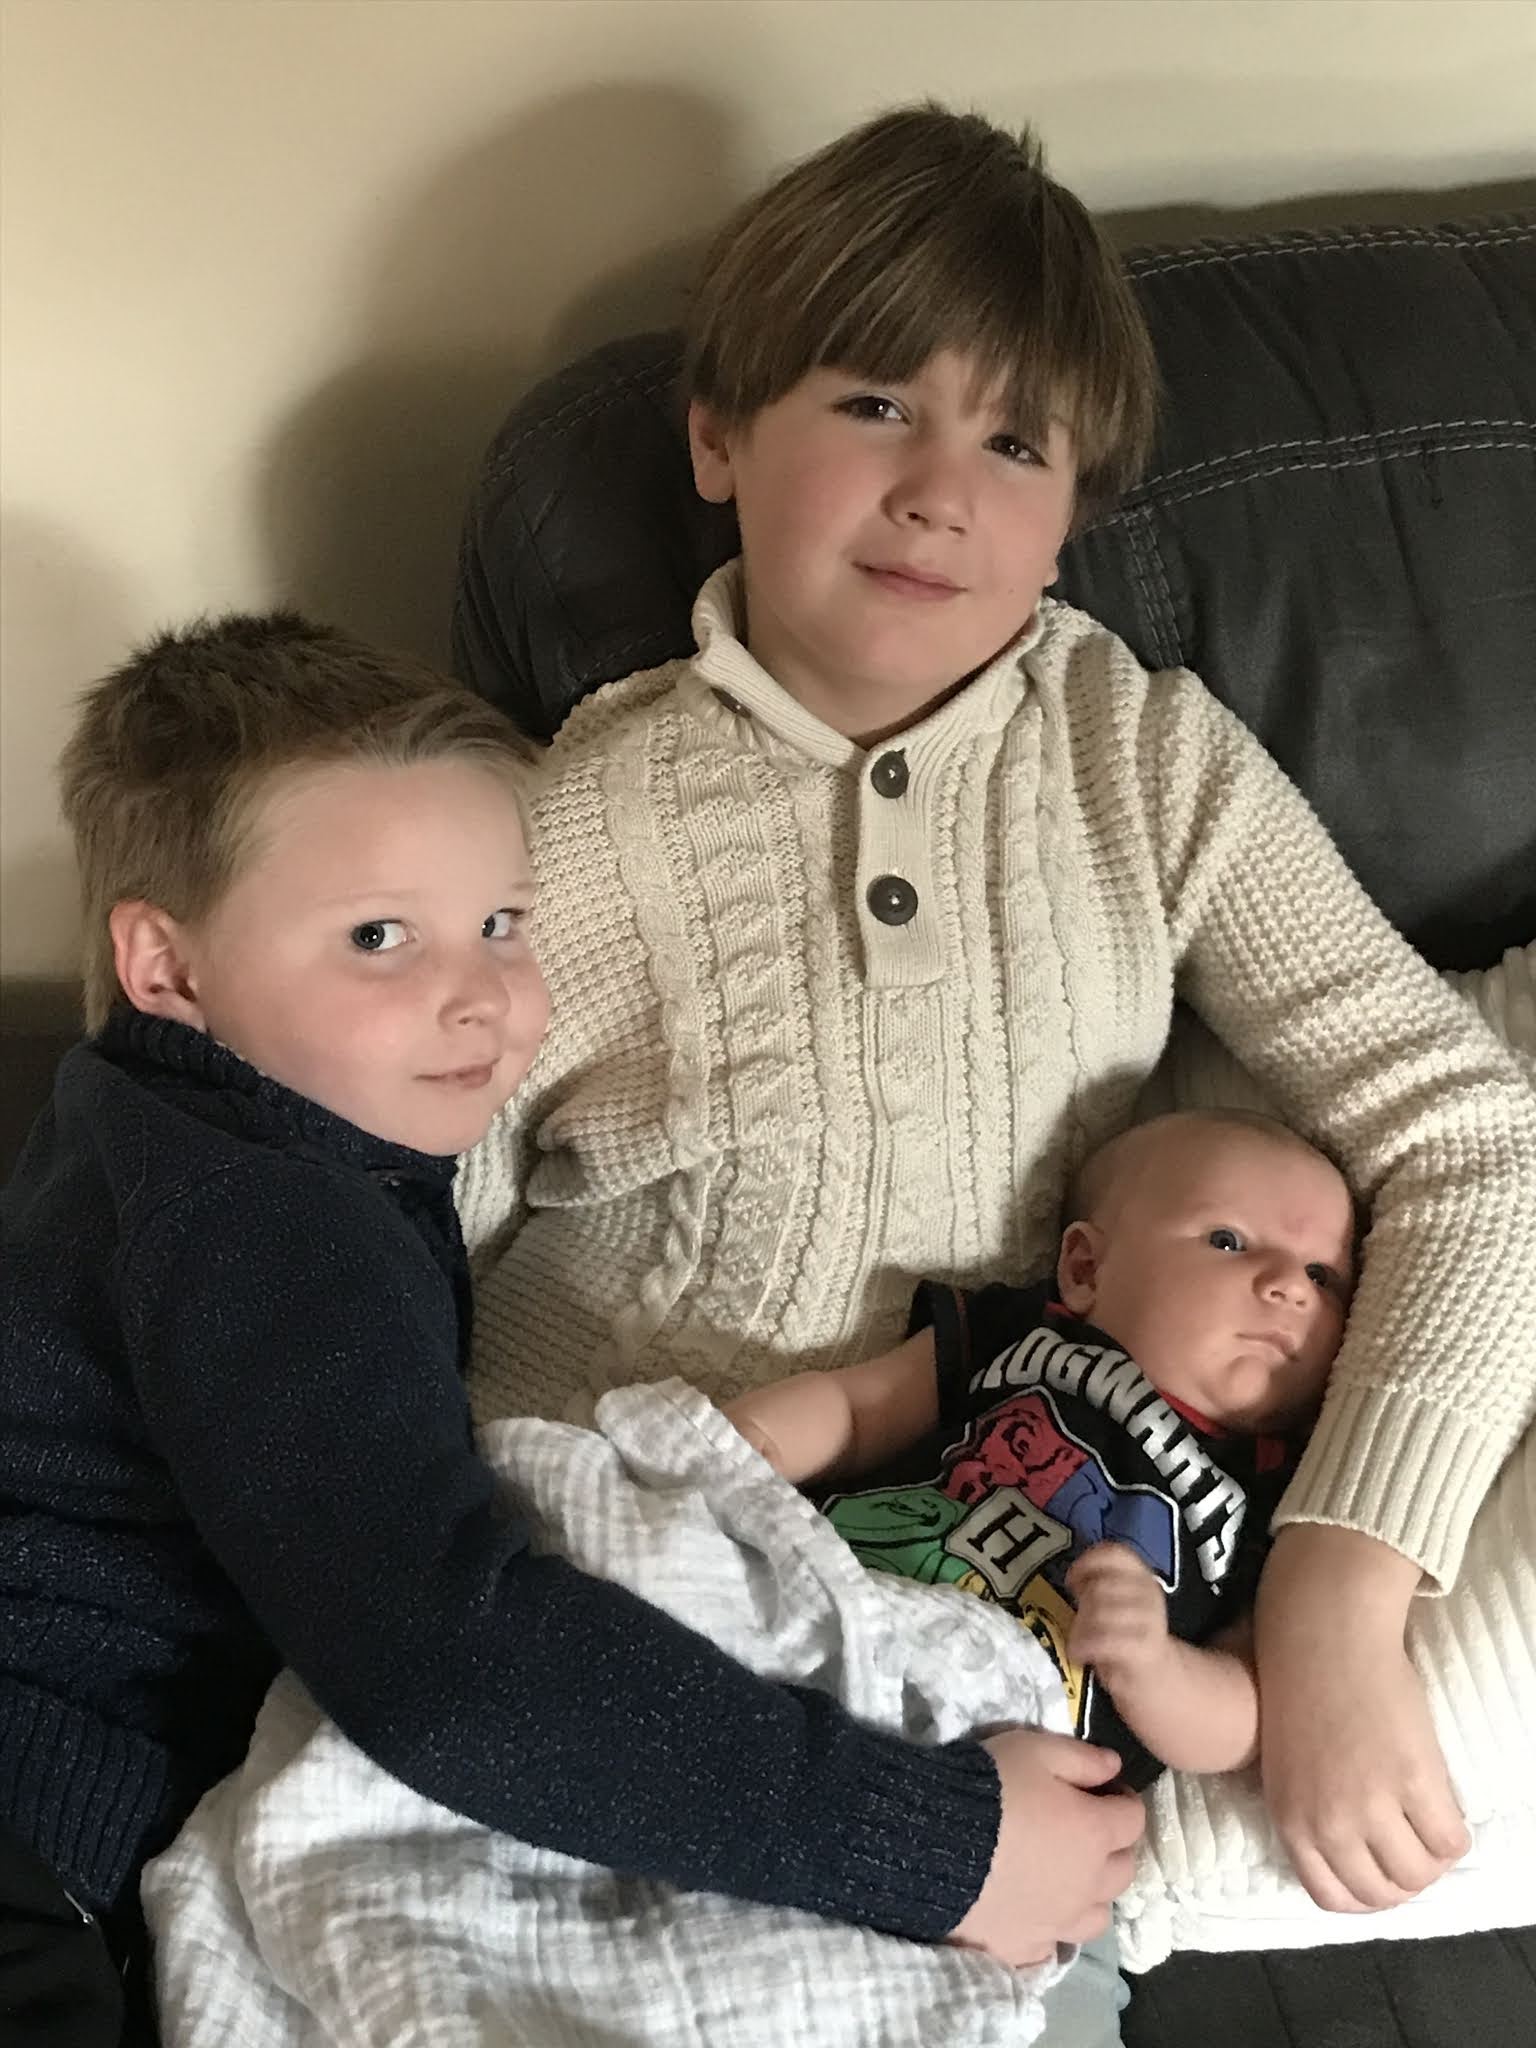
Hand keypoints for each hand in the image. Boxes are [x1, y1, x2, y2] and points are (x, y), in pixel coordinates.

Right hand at [948, 1729, 1143, 1968]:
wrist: (934, 1841)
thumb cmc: (991, 1787)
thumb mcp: (1036, 1750)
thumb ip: (1082, 1758)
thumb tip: (1114, 1766)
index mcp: (1096, 1833)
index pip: (1133, 1818)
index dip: (1121, 1799)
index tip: (1102, 1789)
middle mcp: (1089, 1884)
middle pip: (1123, 1870)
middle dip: (1112, 1846)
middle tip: (1083, 1828)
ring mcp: (1059, 1922)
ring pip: (1098, 1914)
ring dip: (1091, 1893)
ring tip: (1064, 1875)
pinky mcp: (1026, 1947)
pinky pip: (1054, 1942)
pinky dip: (1052, 1925)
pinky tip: (1033, 1908)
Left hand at [1066, 1542, 1170, 1695]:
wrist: (1160, 1678)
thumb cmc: (1128, 1637)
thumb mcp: (1115, 1605)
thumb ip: (1098, 1588)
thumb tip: (1075, 1581)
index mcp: (1141, 1576)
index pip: (1115, 1553)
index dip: (1088, 1562)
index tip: (1072, 1580)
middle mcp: (1149, 1592)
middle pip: (1100, 1586)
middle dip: (1081, 1604)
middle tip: (1077, 1622)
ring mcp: (1151, 1620)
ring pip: (1100, 1612)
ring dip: (1080, 1628)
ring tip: (1077, 1640)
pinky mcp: (1146, 1648)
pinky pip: (1105, 1639)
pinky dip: (1085, 1646)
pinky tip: (1080, 1654)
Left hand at [1256, 1526, 1469, 1911]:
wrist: (1322, 1634)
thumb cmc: (1299, 1689)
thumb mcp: (1286, 1767)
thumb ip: (1310, 1815)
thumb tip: (1349, 1856)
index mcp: (1291, 1821)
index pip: (1335, 1898)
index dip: (1366, 1892)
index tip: (1380, 1871)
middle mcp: (1328, 1822)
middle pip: (1385, 1893)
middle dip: (1404, 1877)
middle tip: (1413, 1846)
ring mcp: (1371, 1803)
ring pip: (1421, 1874)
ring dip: (1432, 1859)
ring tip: (1430, 1827)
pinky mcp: (1413, 1778)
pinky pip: (1450, 1840)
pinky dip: (1455, 1835)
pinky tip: (1445, 1808)